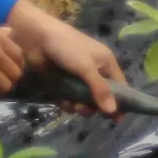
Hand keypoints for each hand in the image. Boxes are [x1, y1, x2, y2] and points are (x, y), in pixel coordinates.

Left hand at [7, 2, 123, 114]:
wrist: (37, 37)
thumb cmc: (68, 48)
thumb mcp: (87, 68)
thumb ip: (100, 90)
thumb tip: (113, 112)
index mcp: (106, 63)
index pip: (120, 86)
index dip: (120, 103)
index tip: (117, 120)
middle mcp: (95, 71)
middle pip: (101, 97)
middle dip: (94, 106)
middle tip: (84, 109)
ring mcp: (78, 77)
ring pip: (85, 100)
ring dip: (80, 106)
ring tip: (72, 106)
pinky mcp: (63, 82)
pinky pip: (71, 98)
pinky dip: (68, 102)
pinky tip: (62, 102)